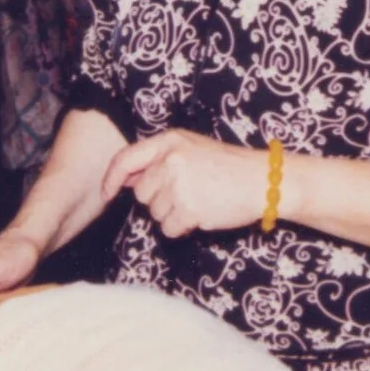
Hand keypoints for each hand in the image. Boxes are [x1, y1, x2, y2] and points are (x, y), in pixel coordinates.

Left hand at [103, 130, 269, 240]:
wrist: (263, 180)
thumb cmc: (227, 167)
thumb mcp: (191, 149)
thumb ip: (158, 160)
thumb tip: (124, 179)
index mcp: (170, 141)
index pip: (125, 159)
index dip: (111, 178)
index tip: (106, 192)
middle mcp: (170, 160)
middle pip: (141, 193)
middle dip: (158, 199)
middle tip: (188, 192)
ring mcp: (179, 184)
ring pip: (155, 213)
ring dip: (173, 214)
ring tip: (200, 200)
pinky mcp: (189, 208)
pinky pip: (169, 228)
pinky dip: (183, 228)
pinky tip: (203, 213)